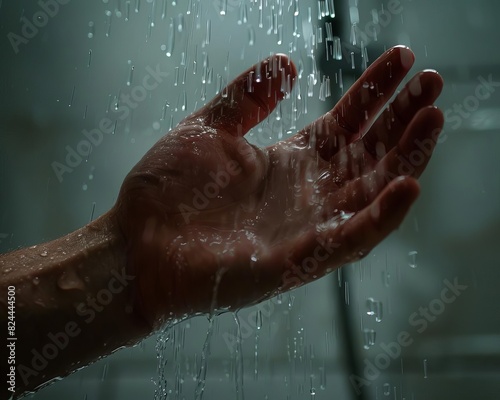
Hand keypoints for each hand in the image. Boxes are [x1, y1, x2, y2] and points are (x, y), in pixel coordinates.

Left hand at [112, 46, 443, 327]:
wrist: (137, 244)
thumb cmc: (167, 191)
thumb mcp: (208, 129)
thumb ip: (248, 98)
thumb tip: (288, 63)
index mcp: (288, 163)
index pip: (346, 123)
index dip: (375, 93)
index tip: (404, 60)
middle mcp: (306, 194)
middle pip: (369, 154)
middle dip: (403, 120)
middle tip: (433, 84)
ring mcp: (306, 227)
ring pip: (371, 192)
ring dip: (405, 159)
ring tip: (432, 119)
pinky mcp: (297, 260)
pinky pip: (350, 239)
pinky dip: (381, 216)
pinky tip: (407, 185)